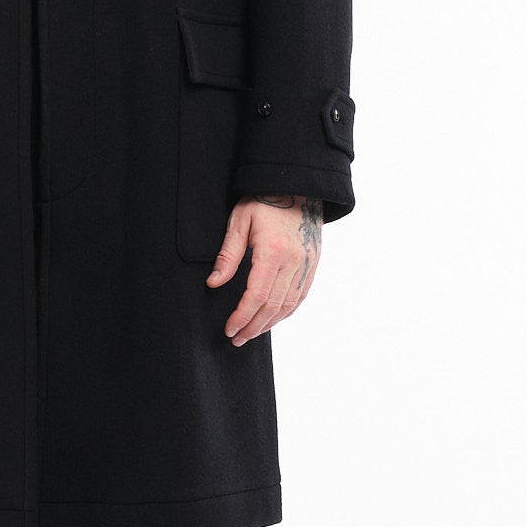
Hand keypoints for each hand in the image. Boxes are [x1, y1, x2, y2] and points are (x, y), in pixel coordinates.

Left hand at [206, 194, 323, 344]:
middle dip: (253, 326)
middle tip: (237, 338)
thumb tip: (213, 283)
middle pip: (272, 306)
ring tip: (252, 333)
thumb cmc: (265, 201)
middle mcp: (293, 262)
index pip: (256, 295)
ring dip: (269, 323)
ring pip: (288, 305)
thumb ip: (228, 255)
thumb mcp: (240, 221)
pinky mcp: (313, 265)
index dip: (242, 316)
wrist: (298, 187)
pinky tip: (273, 319)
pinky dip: (286, 312)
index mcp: (272, 251)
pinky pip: (300, 296)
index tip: (230, 329)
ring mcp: (306, 265)